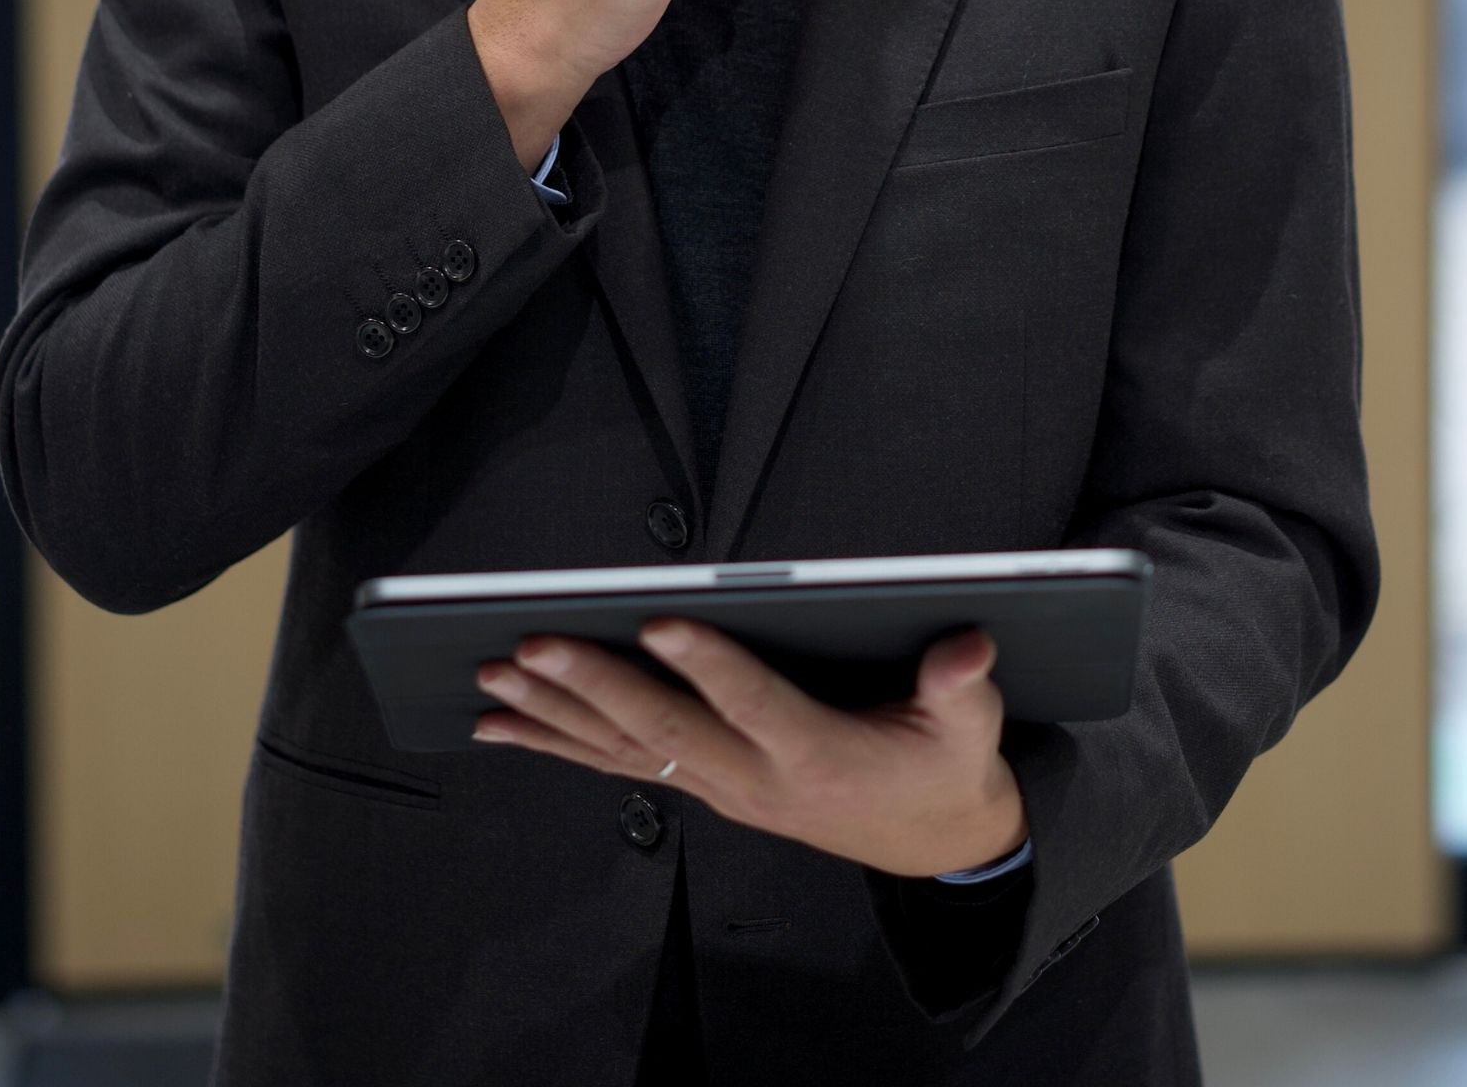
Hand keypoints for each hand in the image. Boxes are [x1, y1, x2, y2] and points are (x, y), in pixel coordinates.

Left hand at [472, 621, 1027, 881]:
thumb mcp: (970, 731)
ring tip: (496, 676)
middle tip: (535, 643)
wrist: (933, 845)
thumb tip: (966, 647)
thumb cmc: (943, 773)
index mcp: (818, 754)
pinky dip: (556, 745)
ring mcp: (723, 788)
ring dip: (556, 713)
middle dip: (594, 684)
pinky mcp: (706, 787)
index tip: (662, 622)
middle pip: (666, 729)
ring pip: (627, 749)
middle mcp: (756, 778)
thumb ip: (963, 687)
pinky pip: (618, 766)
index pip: (756, 704)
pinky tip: (504, 725)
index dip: (710, 665)